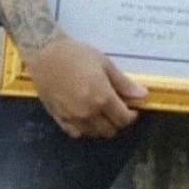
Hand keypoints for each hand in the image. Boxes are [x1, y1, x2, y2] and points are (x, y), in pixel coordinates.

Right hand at [24, 36, 145, 138]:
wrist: (45, 54)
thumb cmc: (77, 55)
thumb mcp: (105, 64)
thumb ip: (123, 83)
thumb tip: (142, 95)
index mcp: (102, 99)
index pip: (123, 119)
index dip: (131, 116)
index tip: (132, 109)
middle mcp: (88, 113)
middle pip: (110, 130)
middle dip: (118, 122)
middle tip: (118, 109)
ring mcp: (72, 118)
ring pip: (94, 134)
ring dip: (102, 127)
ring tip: (102, 112)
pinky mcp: (58, 118)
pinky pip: (75, 133)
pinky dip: (84, 129)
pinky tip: (85, 117)